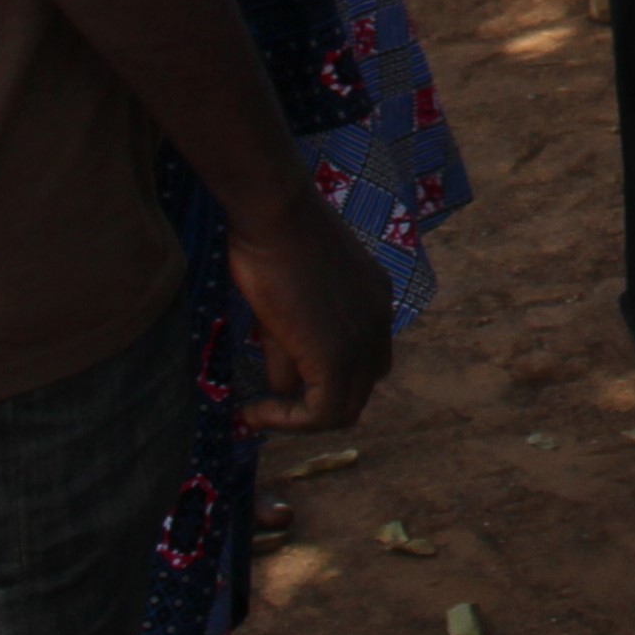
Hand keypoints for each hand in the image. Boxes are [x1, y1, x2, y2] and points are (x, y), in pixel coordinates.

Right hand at [220, 195, 396, 432]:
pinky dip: (288, 421)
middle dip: (313, 405)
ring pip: (343, 409)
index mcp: (375, 301)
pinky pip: (323, 413)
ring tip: (259, 411)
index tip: (281, 383)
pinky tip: (254, 411)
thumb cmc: (273, 239)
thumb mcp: (288, 299)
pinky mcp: (339, 355)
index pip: (366, 362)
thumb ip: (290, 344)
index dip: (325, 381)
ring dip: (297, 419)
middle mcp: (380, 322)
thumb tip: (280, 387)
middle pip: (359, 390)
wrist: (275, 213)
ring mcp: (364, 339)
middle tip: (269, 405)